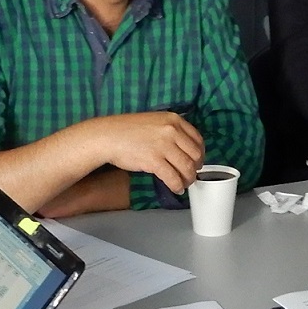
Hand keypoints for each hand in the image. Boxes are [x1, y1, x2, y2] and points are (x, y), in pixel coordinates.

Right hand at [88, 112, 206, 194]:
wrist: (108, 136)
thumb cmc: (128, 130)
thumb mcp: (155, 122)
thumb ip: (170, 130)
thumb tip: (183, 148)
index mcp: (174, 119)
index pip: (197, 139)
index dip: (200, 154)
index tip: (197, 161)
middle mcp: (172, 131)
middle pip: (195, 155)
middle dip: (195, 168)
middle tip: (190, 175)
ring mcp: (163, 146)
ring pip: (187, 168)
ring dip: (188, 179)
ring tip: (184, 184)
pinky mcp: (154, 161)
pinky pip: (173, 178)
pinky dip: (177, 186)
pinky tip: (176, 189)